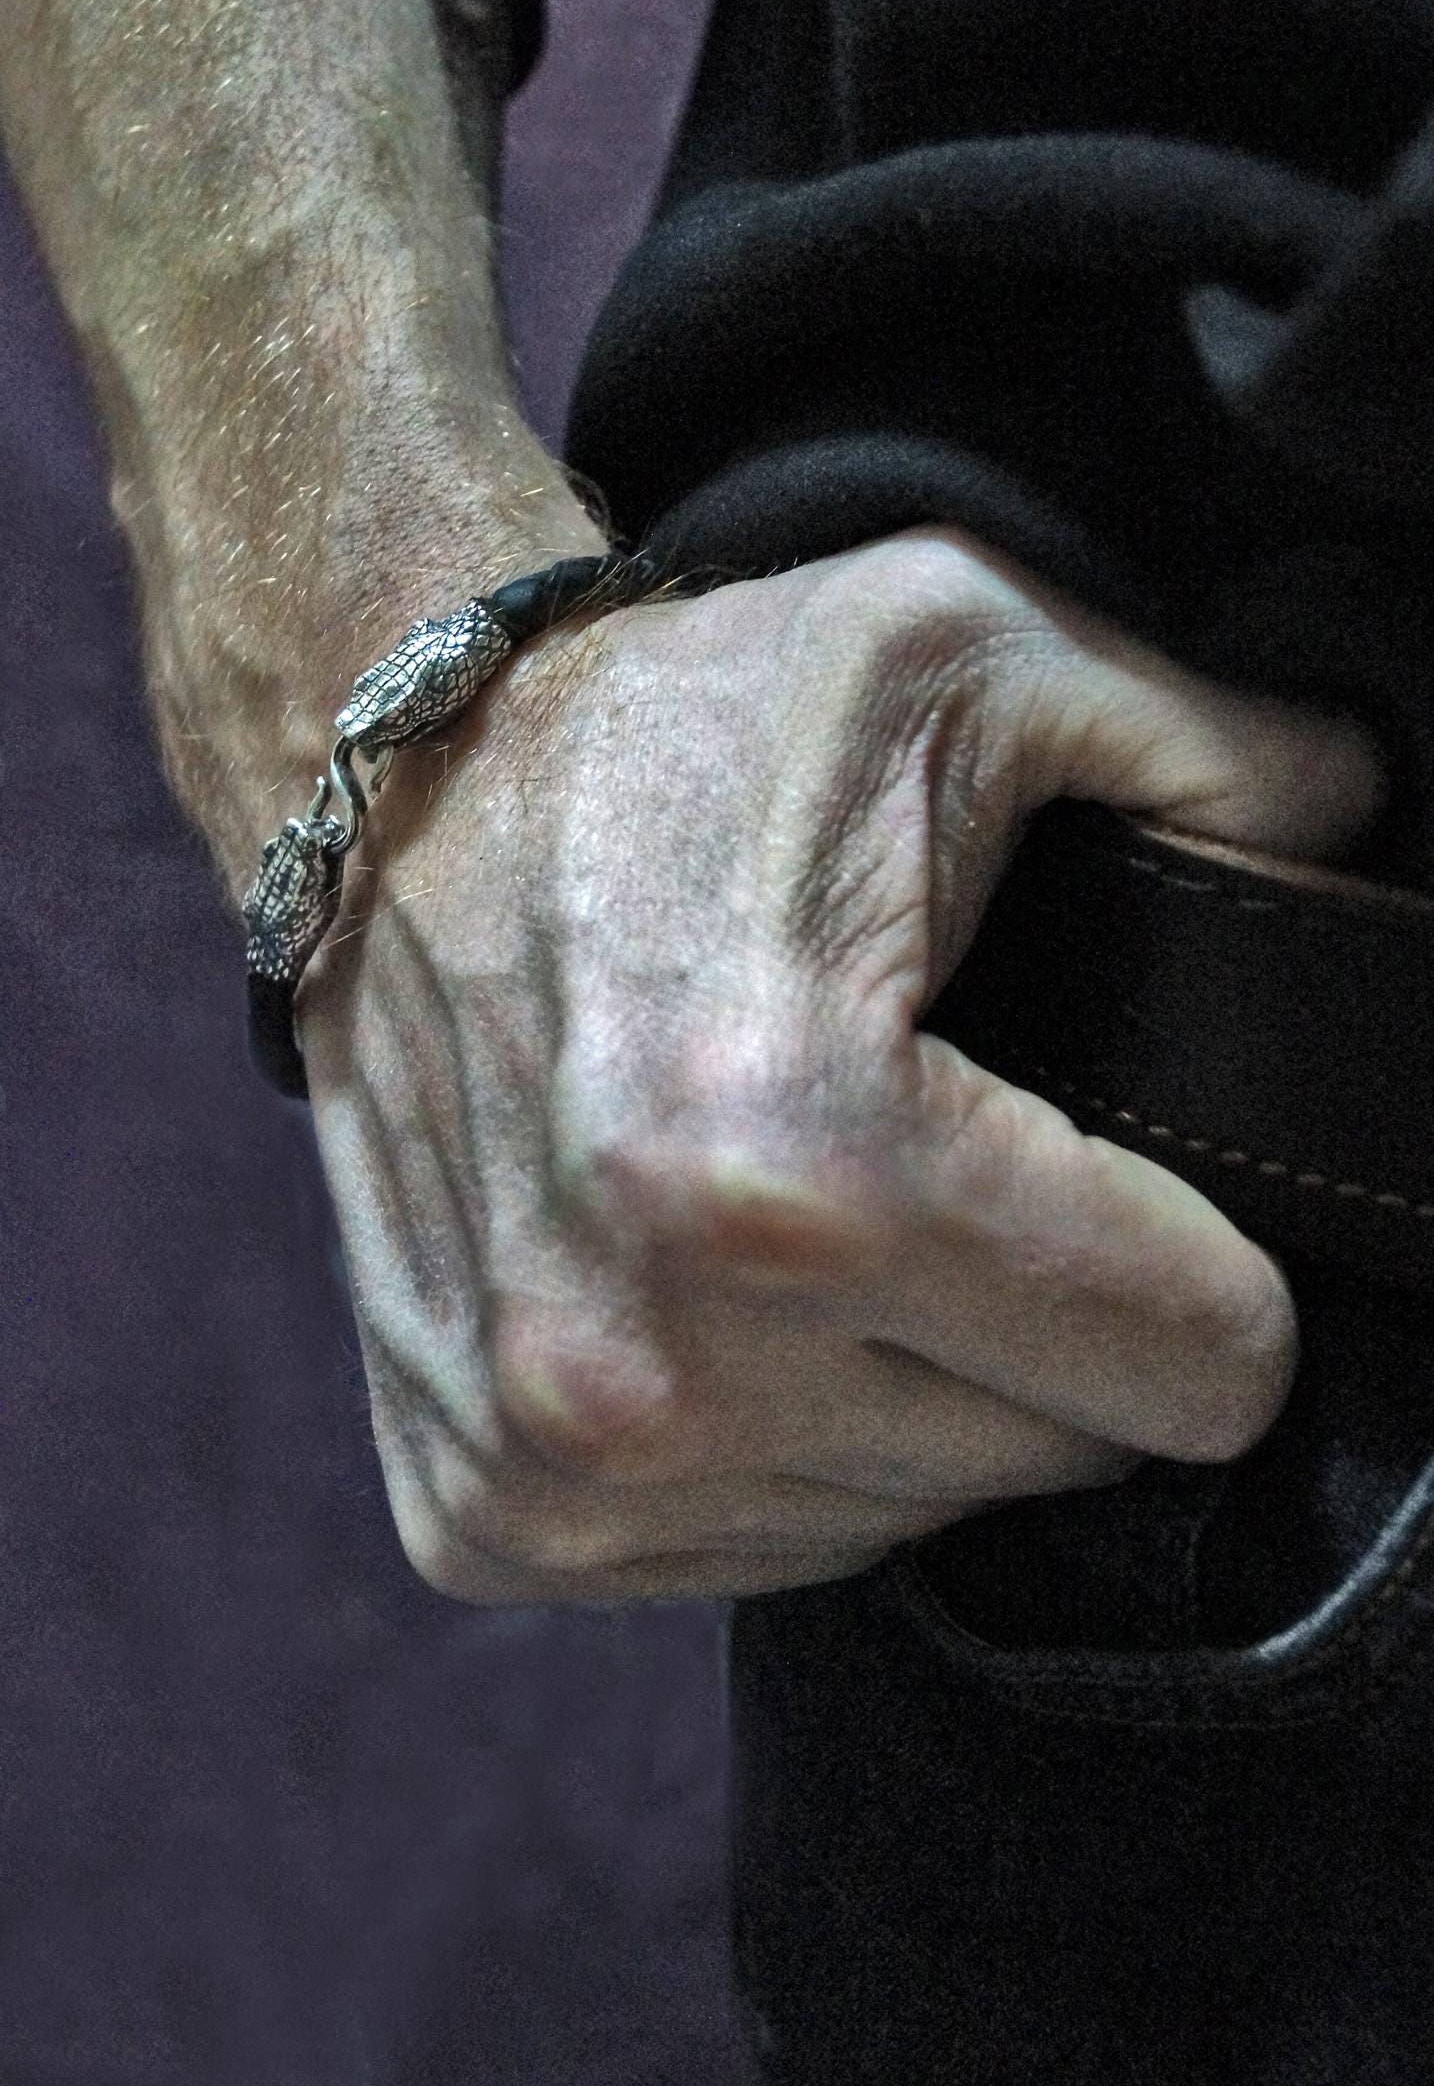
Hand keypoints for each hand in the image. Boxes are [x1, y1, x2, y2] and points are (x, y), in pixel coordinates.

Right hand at [298, 526, 1382, 1604]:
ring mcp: (557, 1461)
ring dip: (908, 1386)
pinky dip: (774, 1441)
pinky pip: (749, 1553)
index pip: (1197, 1369)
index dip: (1213, 1264)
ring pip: (906, 1520)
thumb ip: (1223, 754)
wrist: (392, 792)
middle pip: (1058, 1462)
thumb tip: (1370, 843)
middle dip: (1050, 1321)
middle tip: (948, 1155)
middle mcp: (660, 1361)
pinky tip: (718, 1291)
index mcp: (808, 1167)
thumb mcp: (971, 647)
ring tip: (820, 1209)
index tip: (1134, 1174)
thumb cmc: (676, 725)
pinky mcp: (484, 1510)